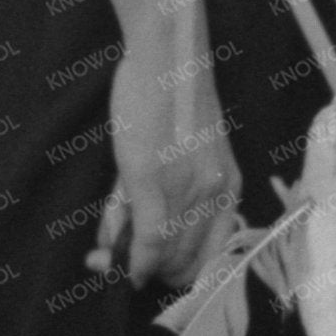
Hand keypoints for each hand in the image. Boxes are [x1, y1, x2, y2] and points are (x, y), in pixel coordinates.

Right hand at [95, 18, 238, 290]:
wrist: (167, 60)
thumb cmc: (171, 105)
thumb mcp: (183, 159)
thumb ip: (164, 201)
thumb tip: (132, 248)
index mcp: (229, 188)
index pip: (211, 257)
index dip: (177, 275)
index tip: (148, 275)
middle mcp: (216, 194)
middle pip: (187, 265)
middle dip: (148, 273)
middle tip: (114, 260)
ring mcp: (187, 191)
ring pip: (165, 259)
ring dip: (129, 263)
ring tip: (108, 241)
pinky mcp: (154, 182)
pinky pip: (147, 242)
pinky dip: (128, 260)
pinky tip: (107, 256)